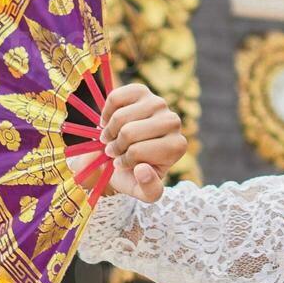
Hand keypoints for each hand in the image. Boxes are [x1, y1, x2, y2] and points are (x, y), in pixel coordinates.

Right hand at [67, 83, 185, 201]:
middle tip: (112, 151)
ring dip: (108, 132)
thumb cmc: (135, 174)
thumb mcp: (144, 192)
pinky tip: (109, 123)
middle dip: (114, 146)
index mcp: (177, 147)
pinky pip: (115, 98)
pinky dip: (106, 113)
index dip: (123, 160)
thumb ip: (149, 189)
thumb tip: (142, 169)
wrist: (125, 154)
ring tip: (111, 139)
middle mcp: (174, 121)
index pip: (138, 151)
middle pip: (129, 132)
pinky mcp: (143, 91)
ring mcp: (159, 103)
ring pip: (120, 117)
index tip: (121, 164)